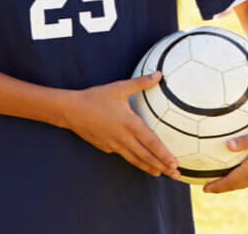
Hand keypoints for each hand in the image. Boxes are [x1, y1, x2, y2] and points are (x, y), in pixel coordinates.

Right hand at [62, 72, 179, 178]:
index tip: (174, 163)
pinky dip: (135, 161)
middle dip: (162, 166)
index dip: (164, 154)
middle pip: (146, 156)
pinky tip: (140, 163)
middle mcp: (123, 138)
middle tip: (176, 174)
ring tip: (161, 174)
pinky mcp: (106, 147)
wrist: (72, 111)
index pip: (151, 142)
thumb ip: (141, 82)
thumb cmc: (96, 97)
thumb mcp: (119, 87)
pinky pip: (124, 156)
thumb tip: (159, 74)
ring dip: (150, 168)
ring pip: (135, 160)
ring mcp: (114, 145)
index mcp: (130, 124)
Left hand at [202, 113, 247, 193]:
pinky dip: (242, 179)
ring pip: (245, 182)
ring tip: (220, 183)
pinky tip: (240, 172)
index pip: (232, 181)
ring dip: (232, 184)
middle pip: (237, 185)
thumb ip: (245, 140)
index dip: (218, 186)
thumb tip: (227, 146)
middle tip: (207, 189)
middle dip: (222, 188)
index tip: (204, 189)